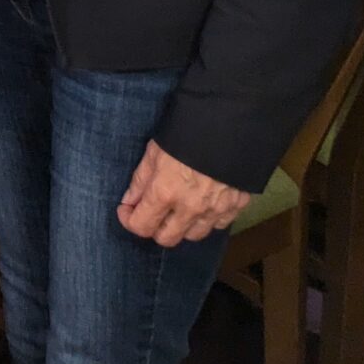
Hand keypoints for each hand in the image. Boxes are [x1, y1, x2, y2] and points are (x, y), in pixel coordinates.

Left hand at [118, 140, 250, 245]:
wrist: (230, 124)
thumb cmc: (186, 133)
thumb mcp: (154, 151)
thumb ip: (140, 180)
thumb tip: (130, 200)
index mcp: (165, 193)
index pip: (141, 226)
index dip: (129, 220)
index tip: (127, 210)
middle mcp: (190, 208)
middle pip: (167, 239)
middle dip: (154, 228)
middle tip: (151, 212)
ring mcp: (216, 210)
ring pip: (194, 236)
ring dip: (182, 227)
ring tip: (178, 208)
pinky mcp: (237, 206)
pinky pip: (218, 225)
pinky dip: (207, 220)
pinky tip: (202, 205)